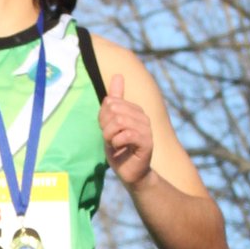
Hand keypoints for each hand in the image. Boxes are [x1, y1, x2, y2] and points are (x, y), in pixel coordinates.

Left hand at [99, 71, 154, 187]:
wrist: (131, 173)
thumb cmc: (120, 149)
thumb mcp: (111, 124)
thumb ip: (114, 101)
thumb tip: (118, 75)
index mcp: (134, 110)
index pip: (110, 102)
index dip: (102, 118)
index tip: (108, 131)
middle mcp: (142, 116)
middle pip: (113, 110)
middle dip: (105, 127)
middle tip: (111, 139)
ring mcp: (146, 128)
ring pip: (118, 121)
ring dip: (110, 136)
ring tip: (115, 144)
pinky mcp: (147, 142)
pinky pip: (126, 134)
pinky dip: (117, 142)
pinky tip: (120, 148)